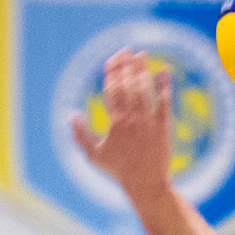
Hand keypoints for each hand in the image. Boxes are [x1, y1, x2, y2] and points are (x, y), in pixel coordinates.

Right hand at [69, 49, 177, 200]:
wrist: (147, 184)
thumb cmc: (119, 171)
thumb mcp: (93, 156)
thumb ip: (80, 135)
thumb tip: (70, 115)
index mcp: (115, 123)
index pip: (111, 90)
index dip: (112, 72)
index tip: (112, 59)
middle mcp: (132, 119)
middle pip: (128, 85)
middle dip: (126, 65)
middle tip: (127, 50)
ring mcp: (149, 122)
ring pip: (145, 90)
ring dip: (142, 69)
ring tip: (142, 54)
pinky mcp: (164, 127)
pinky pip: (165, 102)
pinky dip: (164, 85)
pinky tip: (163, 70)